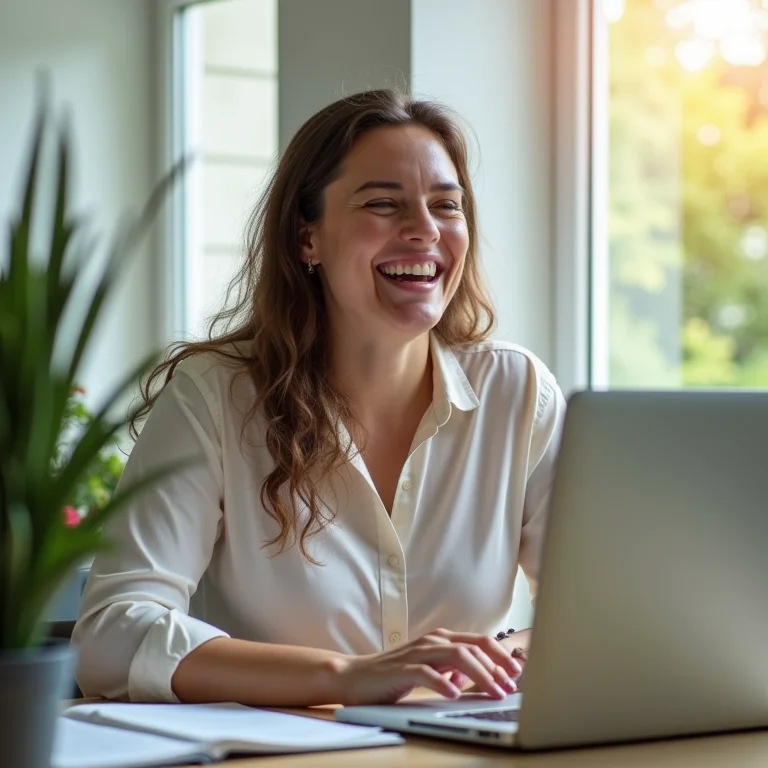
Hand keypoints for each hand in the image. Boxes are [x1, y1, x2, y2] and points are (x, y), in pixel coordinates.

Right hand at [332, 628, 522, 705]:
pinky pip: (427, 673)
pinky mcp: (402, 668)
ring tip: (492, 692)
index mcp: (442, 639)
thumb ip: (454, 669)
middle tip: (510, 687)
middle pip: (474, 646)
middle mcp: (433, 641)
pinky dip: (444, 683)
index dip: (502, 657)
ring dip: (480, 675)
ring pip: (457, 656)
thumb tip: (482, 676)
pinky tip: (455, 694)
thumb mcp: (432, 669)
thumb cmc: (395, 674)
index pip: (480, 642)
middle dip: (497, 666)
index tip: (517, 676)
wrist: (356, 676)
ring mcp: (418, 652)